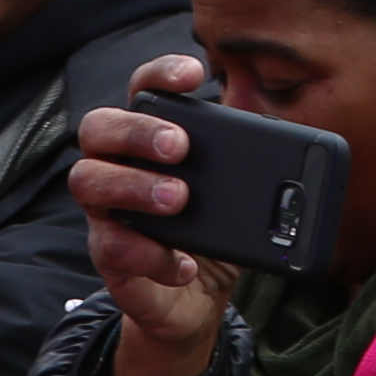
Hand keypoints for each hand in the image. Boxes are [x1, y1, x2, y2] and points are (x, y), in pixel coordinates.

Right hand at [69, 57, 236, 375]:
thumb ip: (248, 166)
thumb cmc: (211, 232)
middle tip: (179, 145)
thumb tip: (289, 148)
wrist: (195, 300)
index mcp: (148, 140)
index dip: (160, 74)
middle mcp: (117, 166)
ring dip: (134, 186)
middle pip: (97, 127)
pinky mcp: (109, 256)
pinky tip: (184, 262)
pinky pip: (110, 248)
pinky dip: (151, 255)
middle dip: (137, 130)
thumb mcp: (234, 195)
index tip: (194, 74)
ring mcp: (106, 211)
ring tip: (178, 199)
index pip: (140, 90)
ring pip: (87, 181)